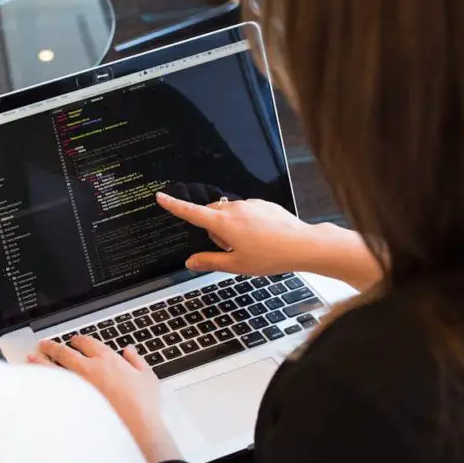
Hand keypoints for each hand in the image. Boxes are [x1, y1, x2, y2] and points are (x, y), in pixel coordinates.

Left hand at [29, 336, 180, 462]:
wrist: (136, 428)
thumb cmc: (143, 405)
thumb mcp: (147, 377)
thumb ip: (137, 360)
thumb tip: (129, 351)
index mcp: (107, 359)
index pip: (88, 343)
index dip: (79, 340)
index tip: (75, 341)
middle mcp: (89, 369)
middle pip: (64, 352)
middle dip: (53, 346)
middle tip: (44, 344)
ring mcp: (77, 386)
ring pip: (53, 368)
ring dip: (41, 361)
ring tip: (31, 357)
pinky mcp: (71, 402)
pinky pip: (52, 388)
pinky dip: (42, 383)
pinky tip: (35, 382)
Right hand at [156, 192, 382, 289]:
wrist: (302, 245)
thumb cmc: (271, 256)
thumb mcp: (236, 265)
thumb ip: (210, 261)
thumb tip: (190, 262)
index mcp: (223, 223)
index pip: (191, 212)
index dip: (174, 205)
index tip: (161, 197)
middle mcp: (235, 209)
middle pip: (211, 214)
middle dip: (213, 229)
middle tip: (228, 249)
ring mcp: (250, 204)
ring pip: (229, 213)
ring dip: (230, 226)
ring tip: (249, 245)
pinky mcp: (263, 204)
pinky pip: (245, 211)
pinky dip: (245, 222)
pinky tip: (260, 237)